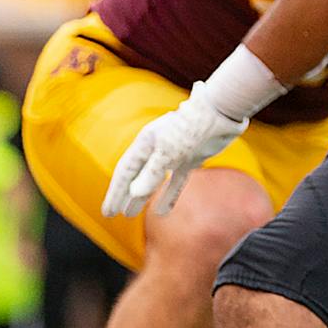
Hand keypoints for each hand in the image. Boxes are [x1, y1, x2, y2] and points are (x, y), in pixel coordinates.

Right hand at [102, 84, 249, 217]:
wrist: (220, 113)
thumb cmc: (191, 129)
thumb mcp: (169, 153)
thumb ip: (151, 174)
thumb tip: (135, 194)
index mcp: (145, 142)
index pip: (124, 171)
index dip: (115, 193)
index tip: (108, 212)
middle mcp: (156, 147)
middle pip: (135, 176)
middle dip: (123, 196)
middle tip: (113, 214)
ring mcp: (174, 153)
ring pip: (153, 180)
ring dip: (142, 197)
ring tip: (130, 214)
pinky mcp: (191, 158)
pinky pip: (176, 181)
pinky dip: (169, 195)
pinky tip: (162, 212)